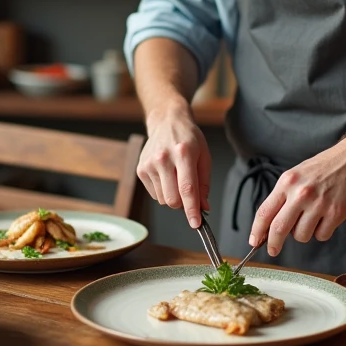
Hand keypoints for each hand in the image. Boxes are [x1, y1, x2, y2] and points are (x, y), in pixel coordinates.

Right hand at [137, 105, 211, 227]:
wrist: (167, 121)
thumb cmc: (189, 138)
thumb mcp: (204, 156)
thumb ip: (204, 183)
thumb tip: (203, 207)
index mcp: (184, 153)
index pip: (187, 189)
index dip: (192, 209)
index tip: (196, 223)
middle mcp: (164, 158)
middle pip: (173, 199)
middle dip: (183, 204)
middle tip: (189, 193)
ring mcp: (149, 164)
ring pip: (163, 199)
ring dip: (173, 196)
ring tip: (176, 177)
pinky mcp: (141, 169)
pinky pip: (154, 194)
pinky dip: (163, 190)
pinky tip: (166, 175)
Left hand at [249, 136, 345, 255]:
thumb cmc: (326, 167)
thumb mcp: (297, 175)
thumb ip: (284, 196)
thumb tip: (270, 223)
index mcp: (287, 182)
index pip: (264, 212)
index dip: (257, 231)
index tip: (254, 241)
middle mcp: (300, 193)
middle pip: (278, 229)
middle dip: (273, 244)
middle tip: (273, 250)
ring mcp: (318, 204)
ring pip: (301, 236)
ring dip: (304, 233)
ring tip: (313, 218)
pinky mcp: (335, 213)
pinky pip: (321, 235)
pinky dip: (322, 232)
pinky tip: (327, 218)